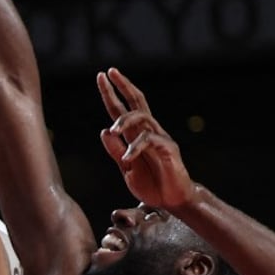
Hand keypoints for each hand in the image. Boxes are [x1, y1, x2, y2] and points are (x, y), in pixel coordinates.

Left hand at [96, 68, 194, 209]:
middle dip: (122, 86)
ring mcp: (160, 138)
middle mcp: (148, 131)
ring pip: (142, 118)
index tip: (102, 75)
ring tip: (113, 130)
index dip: (112, 93)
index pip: (122, 108)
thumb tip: (104, 131)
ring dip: (125, 121)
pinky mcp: (169, 150)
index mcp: (136, 135)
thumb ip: (115, 151)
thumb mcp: (126, 169)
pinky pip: (151, 140)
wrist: (172, 201)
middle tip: (109, 73)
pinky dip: (136, 147)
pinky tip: (127, 158)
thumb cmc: (151, 184)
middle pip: (136, 102)